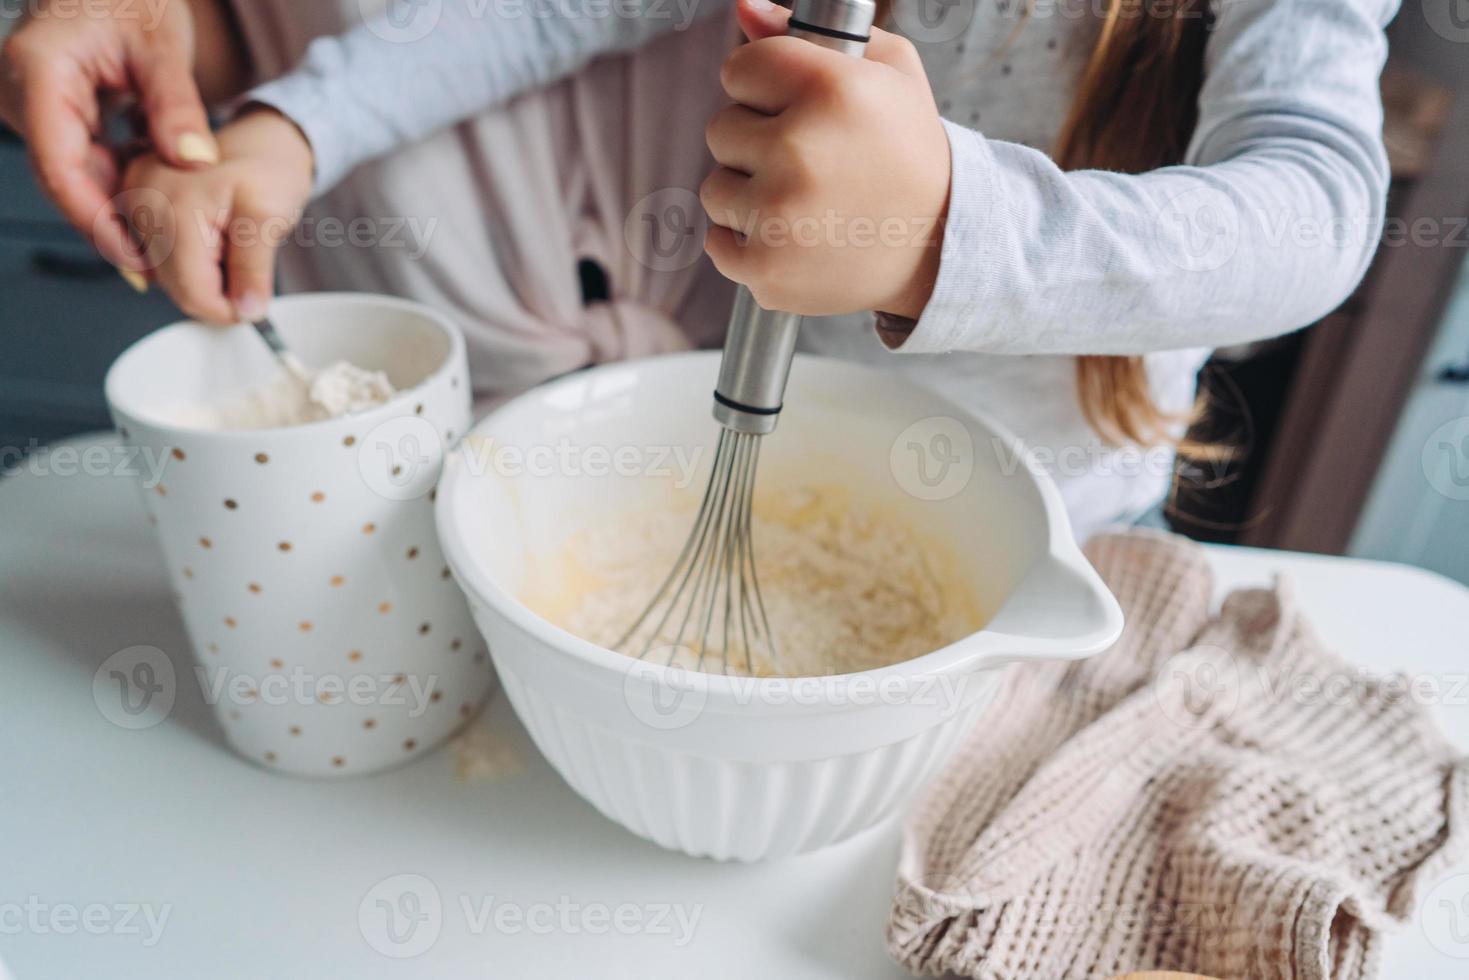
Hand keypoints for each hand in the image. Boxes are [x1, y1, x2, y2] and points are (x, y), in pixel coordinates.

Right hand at [0, 0, 219, 276]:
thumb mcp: (160, 44)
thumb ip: (176, 105)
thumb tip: (194, 162)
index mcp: (38, 72)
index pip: (58, 164)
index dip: (96, 219)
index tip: (134, 257)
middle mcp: (25, 94)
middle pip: (66, 180)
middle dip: (111, 227)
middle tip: (160, 271)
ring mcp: (38, 108)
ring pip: (77, 177)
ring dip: (119, 211)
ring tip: (165, 253)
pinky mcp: (58, 117)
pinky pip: (87, 163)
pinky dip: (121, 187)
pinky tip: (156, 216)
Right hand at [119, 108, 313, 323]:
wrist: (258, 142)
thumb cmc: (268, 170)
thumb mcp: (271, 218)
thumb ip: (254, 269)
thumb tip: (247, 312)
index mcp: (171, 205)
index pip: (192, 292)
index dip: (228, 308)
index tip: (253, 299)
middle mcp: (138, 201)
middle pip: (174, 287)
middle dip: (214, 287)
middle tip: (242, 256)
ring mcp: (129, 203)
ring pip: (164, 277)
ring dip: (200, 274)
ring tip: (225, 241)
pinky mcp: (131, 207)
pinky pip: (156, 259)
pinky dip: (185, 261)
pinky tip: (206, 239)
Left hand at [700, 0, 949, 319]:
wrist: (940, 247)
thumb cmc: (908, 155)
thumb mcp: (886, 72)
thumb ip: (806, 32)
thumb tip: (744, 7)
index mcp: (829, 88)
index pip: (737, 69)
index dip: (764, 88)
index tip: (793, 108)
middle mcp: (799, 149)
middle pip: (720, 129)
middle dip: (757, 143)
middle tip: (810, 162)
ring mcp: (779, 215)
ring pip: (715, 188)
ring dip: (749, 195)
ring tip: (804, 202)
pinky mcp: (766, 268)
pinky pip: (716, 241)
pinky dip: (748, 243)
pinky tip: (794, 237)